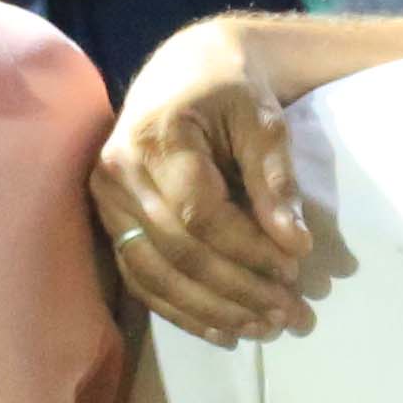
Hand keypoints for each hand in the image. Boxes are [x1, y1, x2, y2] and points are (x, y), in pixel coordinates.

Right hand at [93, 25, 320, 343]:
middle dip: (239, 288)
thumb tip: (294, 245)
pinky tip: (223, 332)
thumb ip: (275, 180)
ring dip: (213, 310)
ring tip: (264, 329)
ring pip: (157, 274)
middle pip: (179, 250)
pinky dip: (183, 311)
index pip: (201, 212)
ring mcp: (106, 203)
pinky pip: (142, 279)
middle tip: (290, 314)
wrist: (185, 71)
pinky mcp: (110, 225)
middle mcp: (118, 173)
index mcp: (154, 137)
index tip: (296, 268)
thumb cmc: (228, 91)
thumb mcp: (262, 121)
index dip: (249, 248)